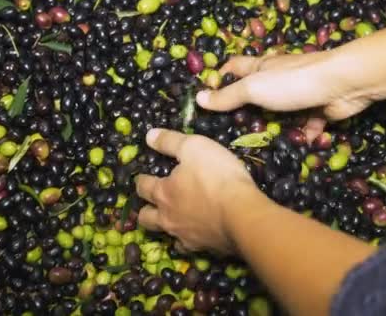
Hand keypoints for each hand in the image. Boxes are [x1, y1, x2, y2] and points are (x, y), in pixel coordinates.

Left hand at [136, 128, 264, 254]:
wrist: (243, 214)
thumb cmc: (217, 176)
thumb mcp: (193, 147)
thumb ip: (170, 141)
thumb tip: (148, 136)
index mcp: (163, 193)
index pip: (142, 187)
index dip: (141, 181)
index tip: (144, 177)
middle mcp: (168, 217)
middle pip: (145, 218)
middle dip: (144, 210)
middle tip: (152, 203)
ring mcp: (185, 236)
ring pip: (167, 236)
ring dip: (165, 228)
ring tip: (173, 221)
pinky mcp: (204, 249)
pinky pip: (190, 247)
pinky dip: (190, 240)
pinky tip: (197, 234)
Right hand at [196, 52, 371, 140]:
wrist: (344, 85)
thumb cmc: (292, 82)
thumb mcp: (253, 89)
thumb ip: (228, 96)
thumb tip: (198, 98)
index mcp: (261, 68)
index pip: (233, 68)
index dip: (219, 79)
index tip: (207, 100)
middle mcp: (278, 79)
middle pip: (255, 93)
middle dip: (245, 110)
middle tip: (229, 132)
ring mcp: (298, 94)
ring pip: (279, 112)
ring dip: (272, 127)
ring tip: (259, 148)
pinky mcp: (317, 109)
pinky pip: (305, 125)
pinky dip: (301, 135)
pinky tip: (294, 148)